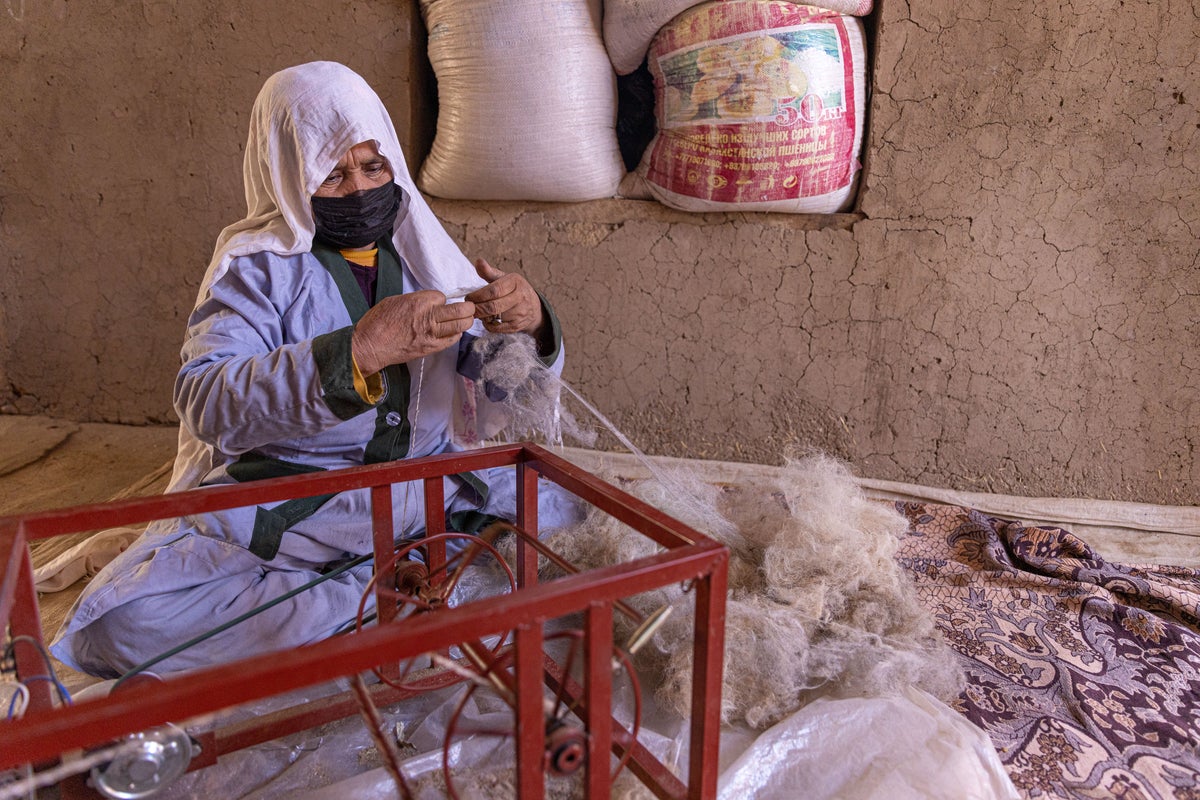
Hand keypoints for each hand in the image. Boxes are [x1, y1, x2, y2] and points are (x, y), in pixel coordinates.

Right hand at [351, 290, 475, 374]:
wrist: (371, 345)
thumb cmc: (378, 322)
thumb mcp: (395, 301)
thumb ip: (415, 300)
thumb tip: (428, 302)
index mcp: (418, 302)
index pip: (442, 296)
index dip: (442, 300)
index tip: (439, 303)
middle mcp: (428, 316)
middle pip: (459, 309)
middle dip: (467, 307)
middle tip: (468, 308)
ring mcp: (431, 334)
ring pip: (460, 325)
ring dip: (466, 321)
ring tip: (466, 319)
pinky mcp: (431, 348)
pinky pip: (452, 340)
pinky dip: (456, 334)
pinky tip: (454, 331)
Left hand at [467, 259, 544, 337]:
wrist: (534, 308)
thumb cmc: (514, 290)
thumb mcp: (504, 278)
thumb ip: (489, 272)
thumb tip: (478, 261)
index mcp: (515, 282)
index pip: (493, 290)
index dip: (478, 295)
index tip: (468, 297)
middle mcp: (520, 298)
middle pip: (493, 306)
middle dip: (477, 308)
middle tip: (469, 308)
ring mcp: (520, 313)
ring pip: (494, 318)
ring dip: (482, 317)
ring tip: (478, 312)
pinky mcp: (517, 326)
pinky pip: (497, 328)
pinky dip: (488, 325)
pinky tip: (486, 319)